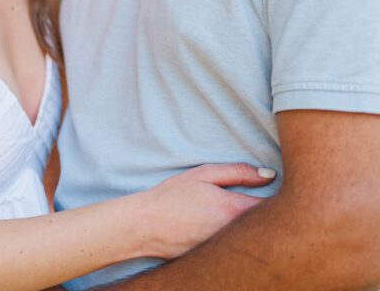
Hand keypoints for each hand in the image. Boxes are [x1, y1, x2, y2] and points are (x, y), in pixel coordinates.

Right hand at [130, 163, 275, 259]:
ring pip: (254, 240)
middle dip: (275, 217)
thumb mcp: (204, 174)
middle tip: (276, 203)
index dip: (285, 199)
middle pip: (268, 228)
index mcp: (233, 209)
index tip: (286, 190)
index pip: (273, 207)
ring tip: (251, 217)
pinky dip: (243, 241)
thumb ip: (239, 172)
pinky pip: (239, 249)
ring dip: (258, 230)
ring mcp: (226, 250)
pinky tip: (232, 232)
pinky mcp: (218, 260)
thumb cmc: (174, 196)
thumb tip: (269, 174)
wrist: (147, 226)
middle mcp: (234, 234)